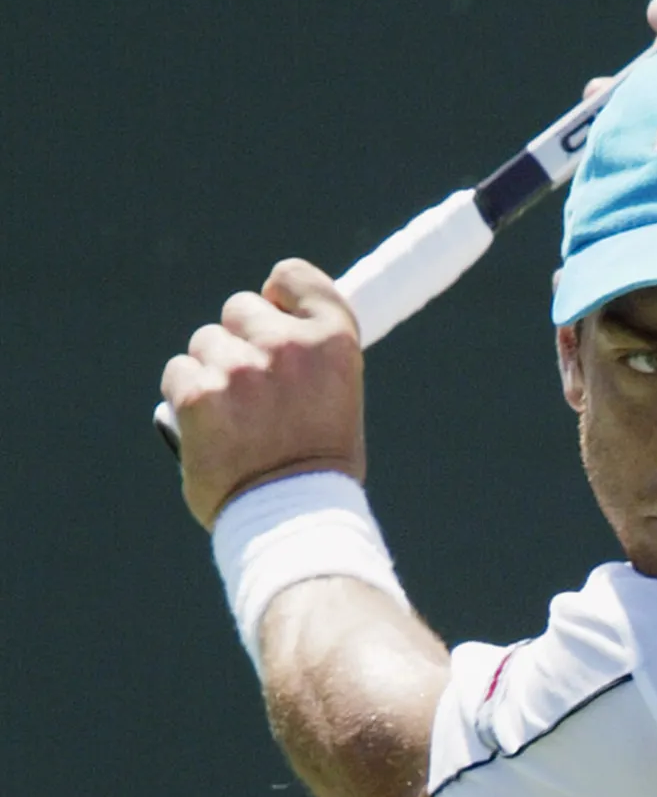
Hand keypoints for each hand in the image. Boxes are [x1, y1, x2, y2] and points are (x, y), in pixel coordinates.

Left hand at [160, 259, 366, 528]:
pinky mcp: (199, 394)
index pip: (292, 276)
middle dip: (238, 339)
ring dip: (210, 371)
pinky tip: (209, 429)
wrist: (294, 520)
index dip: (277, 293)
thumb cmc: (319, 466)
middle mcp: (288, 345)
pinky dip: (186, 397)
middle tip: (250, 387)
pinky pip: (178, 373)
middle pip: (239, 308)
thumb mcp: (338, 396)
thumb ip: (308, 355)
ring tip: (233, 418)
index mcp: (334, 341)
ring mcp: (241, 368)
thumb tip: (270, 324)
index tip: (274, 313)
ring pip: (204, 343)